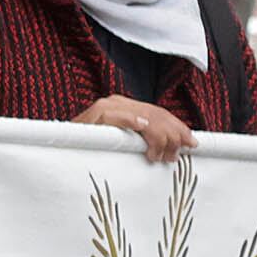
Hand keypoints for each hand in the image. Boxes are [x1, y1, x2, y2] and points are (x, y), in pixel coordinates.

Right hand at [75, 96, 195, 162]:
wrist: (63, 150)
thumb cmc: (93, 152)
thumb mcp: (124, 145)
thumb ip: (143, 141)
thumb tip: (174, 147)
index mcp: (127, 108)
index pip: (160, 113)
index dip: (178, 127)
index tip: (193, 143)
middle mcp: (118, 103)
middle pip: (155, 114)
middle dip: (173, 133)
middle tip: (181, 152)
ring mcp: (106, 107)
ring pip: (141, 115)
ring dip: (157, 134)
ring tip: (163, 152)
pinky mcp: (94, 115)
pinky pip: (114, 115)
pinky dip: (129, 120)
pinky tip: (142, 127)